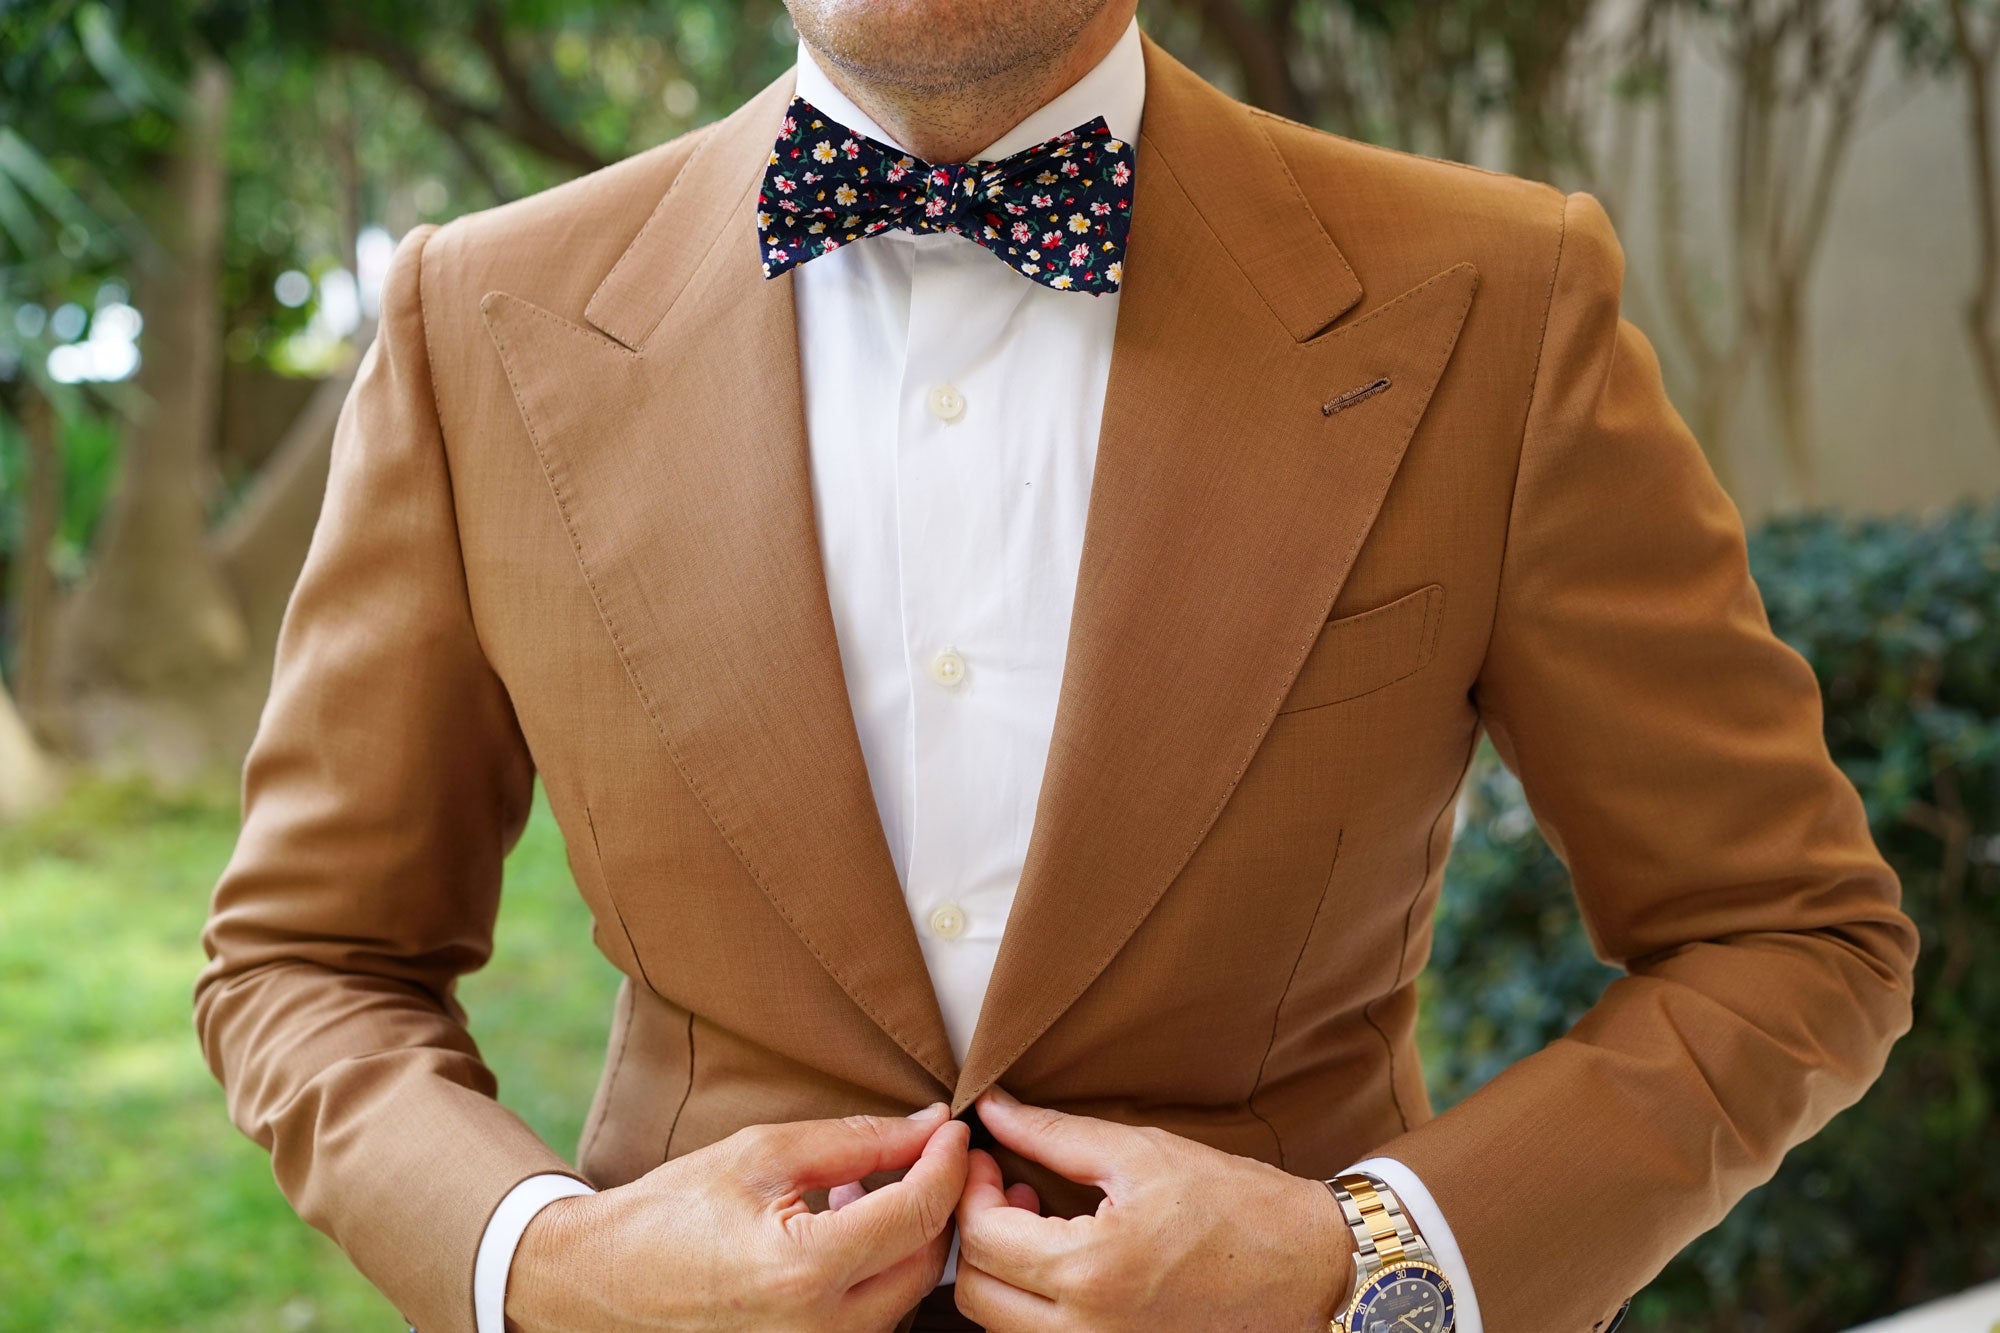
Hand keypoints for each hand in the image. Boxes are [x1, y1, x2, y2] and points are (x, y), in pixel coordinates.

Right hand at [506, 1102, 967, 1331]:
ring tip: (871, 1188)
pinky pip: (874, 1318)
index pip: (918, 1214)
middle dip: (938, 1202)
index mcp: (805, 1272)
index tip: (954, 1129)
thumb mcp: (763, 1154)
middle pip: (927, 1262)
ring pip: (907, 1295)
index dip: (948, 1163)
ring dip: (909, 1238)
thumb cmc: (673, 1210)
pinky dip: (879, 1271)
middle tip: (927, 1154)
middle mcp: (821, 1332)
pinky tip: (846, 1230)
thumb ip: (857, 1142)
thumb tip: (930, 1127)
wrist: (602, 1281)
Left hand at [952, 1086, 1351, 1331]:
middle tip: (1009, 1189)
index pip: (982, 1238)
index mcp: (1091, 1270)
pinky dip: (1034, 1303)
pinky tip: (1068, 1259)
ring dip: (1003, 1272)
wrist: (1311, 1267)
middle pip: (976, 1294)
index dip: (971, 1190)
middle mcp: (1088, 1331)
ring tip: (1042, 1222)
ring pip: (1002, 1325)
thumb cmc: (1236, 1205)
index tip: (989, 1159)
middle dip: (977, 1235)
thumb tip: (992, 1108)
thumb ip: (1052, 1133)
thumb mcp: (1141, 1153)